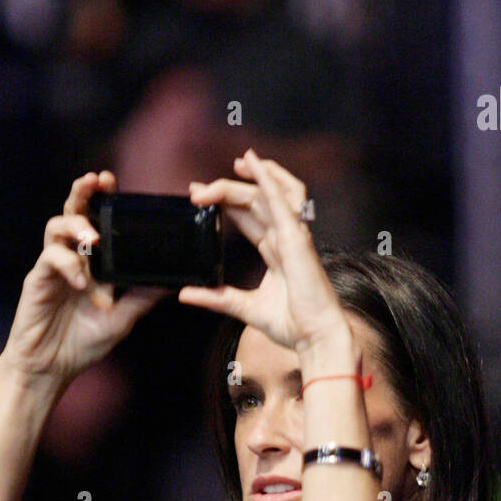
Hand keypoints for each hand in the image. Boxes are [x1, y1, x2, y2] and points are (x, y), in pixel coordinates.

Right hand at [1, 170, 163, 387]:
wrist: (52, 368)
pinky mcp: (38, 280)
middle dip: (83, 193)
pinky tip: (82, 280)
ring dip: (76, 226)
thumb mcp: (124, 317)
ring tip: (92, 238)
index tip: (112, 182)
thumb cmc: (83, 341)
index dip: (101, 198)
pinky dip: (69, 264)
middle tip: (96, 180)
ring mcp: (52, 266)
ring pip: (56, 227)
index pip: (95, 221)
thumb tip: (173, 279)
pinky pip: (51, 258)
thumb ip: (143, 296)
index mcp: (91, 262)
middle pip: (72, 212)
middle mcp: (71, 257)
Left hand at [178, 149, 349, 353]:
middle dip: (226, 189)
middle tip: (197, 189)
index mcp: (275, 251)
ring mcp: (292, 235)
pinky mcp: (296, 237)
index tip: (198, 197)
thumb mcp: (244, 307)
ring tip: (235, 163)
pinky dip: (266, 177)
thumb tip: (185, 293)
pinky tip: (251, 163)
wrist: (315, 337)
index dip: (225, 202)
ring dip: (253, 174)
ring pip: (270, 192)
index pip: (248, 216)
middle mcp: (284, 238)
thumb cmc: (292, 325)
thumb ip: (216, 297)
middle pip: (254, 201)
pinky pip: (280, 199)